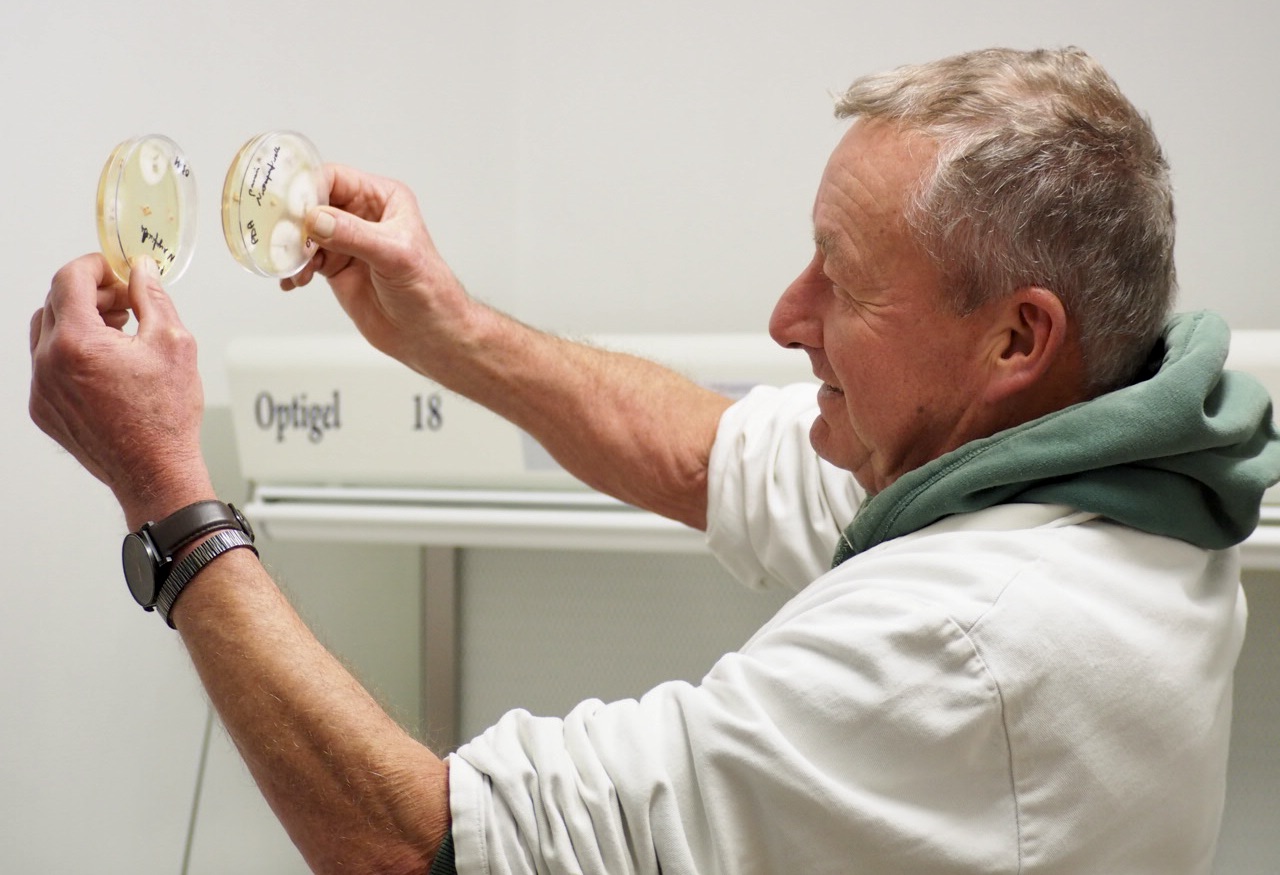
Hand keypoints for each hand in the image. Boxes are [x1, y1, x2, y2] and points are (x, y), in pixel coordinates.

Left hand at [29, 254, 213, 528]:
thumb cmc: (166, 416)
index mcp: (76, 342)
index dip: (94, 266)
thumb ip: (152, 298)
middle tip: (125, 303)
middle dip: (90, 294)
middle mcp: (48, 363)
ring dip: (78, 322)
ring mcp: (42, 389)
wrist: (154, 471)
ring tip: (118, 335)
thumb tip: (141, 271)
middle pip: (55, 303)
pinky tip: (107, 367)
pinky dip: (72, 354)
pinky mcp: (43, 409)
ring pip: (46, 334)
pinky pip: (48, 366)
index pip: (69, 279)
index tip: (114, 270)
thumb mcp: (174, 343)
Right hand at [283, 165, 472, 374]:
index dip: (308, 188)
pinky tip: (293, 281)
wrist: (429, 334)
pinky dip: (294, 268)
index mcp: (383, 198)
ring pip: (305, 232)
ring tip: (290, 265)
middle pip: (313, 203)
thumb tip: (317, 219)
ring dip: (292, 247)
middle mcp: (363, 215)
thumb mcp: (394, 256)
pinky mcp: (337, 267)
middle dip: (293, 219)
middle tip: (278, 235)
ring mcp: (347, 241)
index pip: (334, 178)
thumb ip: (354, 235)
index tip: (289, 207)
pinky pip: (305, 259)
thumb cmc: (428, 290)